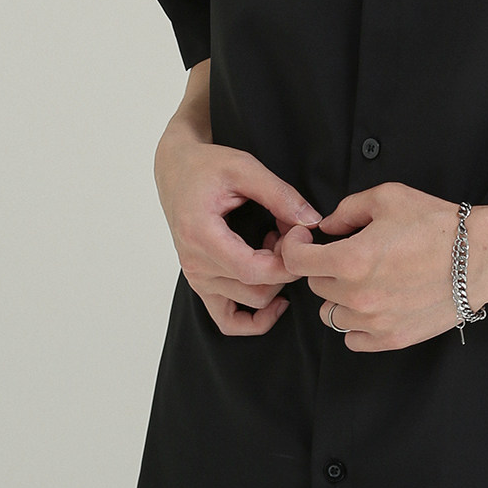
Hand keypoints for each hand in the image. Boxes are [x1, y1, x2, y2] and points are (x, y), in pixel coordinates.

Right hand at [155, 132, 321, 335]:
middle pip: (257, 290)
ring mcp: (196, 278)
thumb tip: (311, 222)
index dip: (287, 262)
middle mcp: (195, 264)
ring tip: (275, 246)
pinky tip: (276, 297)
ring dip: (274, 281)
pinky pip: (229, 321)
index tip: (300, 236)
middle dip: (285, 267)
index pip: (254, 271)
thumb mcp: (245, 168)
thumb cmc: (205, 167)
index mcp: (202, 236)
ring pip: (250, 303)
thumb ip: (280, 195)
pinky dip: (255, 319)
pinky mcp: (201, 284)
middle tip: (290, 236)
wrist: (176, 170)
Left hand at [274, 181, 487, 351]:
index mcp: (350, 260)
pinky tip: (373, 305)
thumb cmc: (438, 224)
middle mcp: (357, 296)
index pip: (295, 261)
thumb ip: (347, 210)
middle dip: (325, 268)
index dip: (294, 246)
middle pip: (316, 286)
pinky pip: (353, 340)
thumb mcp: (388, 198)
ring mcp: (374, 322)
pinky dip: (356, 324)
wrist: (482, 257)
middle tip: (348, 255)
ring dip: (339, 298)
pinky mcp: (392, 339)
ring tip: (364, 281)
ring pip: (331, 315)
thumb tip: (326, 227)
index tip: (306, 241)